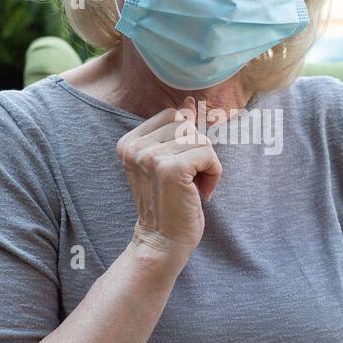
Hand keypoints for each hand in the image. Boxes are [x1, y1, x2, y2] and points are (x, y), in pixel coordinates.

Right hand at [117, 96, 222, 260]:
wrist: (162, 241)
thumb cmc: (169, 203)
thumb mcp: (167, 162)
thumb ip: (175, 132)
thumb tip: (191, 101)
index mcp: (128, 141)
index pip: (173, 115)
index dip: (185, 140)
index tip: (178, 170)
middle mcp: (135, 146)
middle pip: (187, 125)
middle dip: (197, 152)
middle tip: (186, 182)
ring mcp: (151, 156)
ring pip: (200, 139)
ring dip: (206, 165)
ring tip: (191, 188)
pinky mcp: (171, 168)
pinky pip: (209, 154)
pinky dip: (214, 175)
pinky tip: (200, 194)